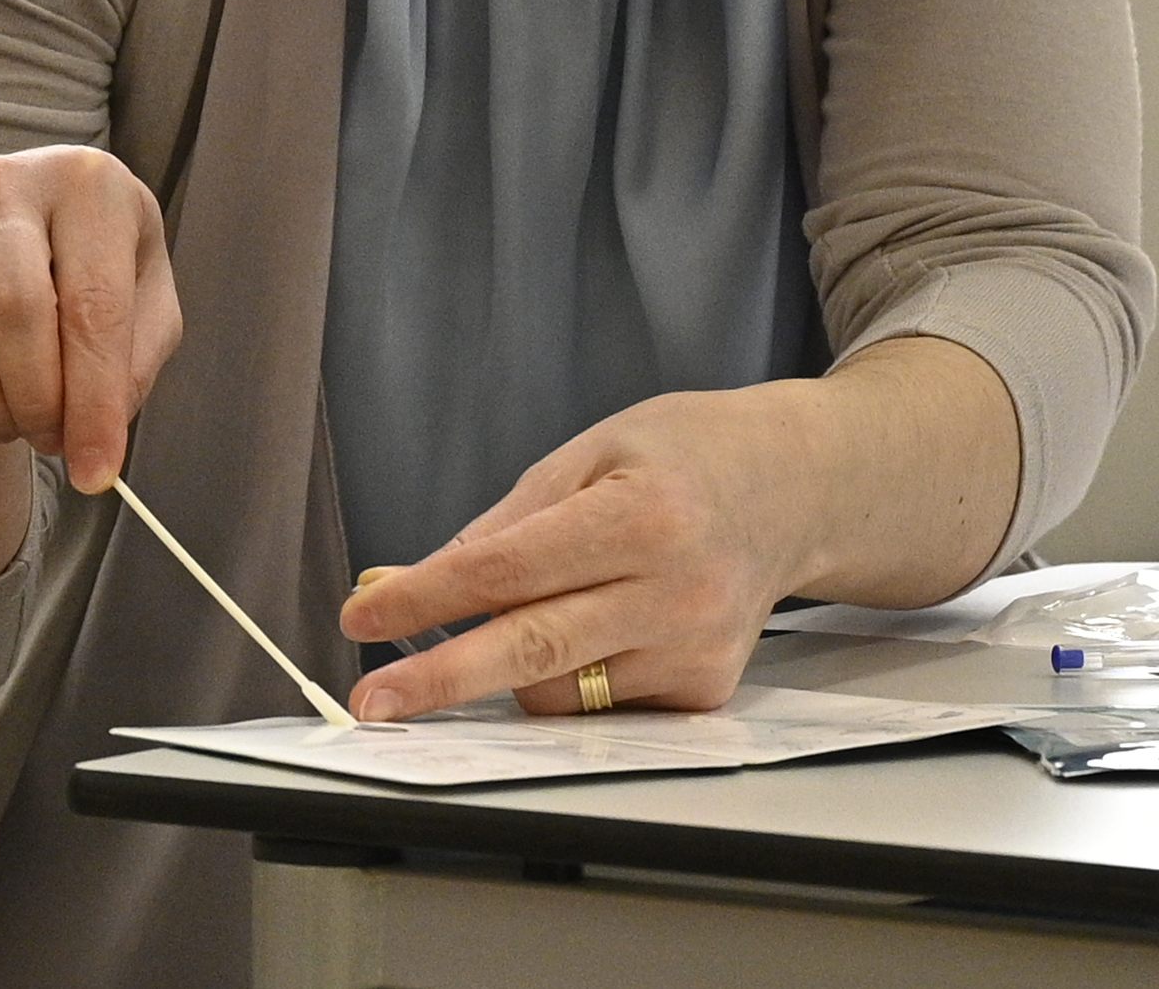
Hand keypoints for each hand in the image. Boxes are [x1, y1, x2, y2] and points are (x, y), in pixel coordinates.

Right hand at [0, 145, 180, 493]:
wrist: (28, 227)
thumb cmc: (98, 263)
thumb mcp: (146, 298)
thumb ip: (134, 362)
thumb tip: (96, 441)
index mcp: (86, 183)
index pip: (92, 304)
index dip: (94, 399)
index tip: (97, 471)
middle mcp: (5, 184)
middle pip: (13, 310)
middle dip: (37, 400)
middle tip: (56, 441)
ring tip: (21, 421)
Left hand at [335, 383, 828, 721]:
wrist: (795, 487)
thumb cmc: (681, 456)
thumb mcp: (588, 453)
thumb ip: (503, 524)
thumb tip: (410, 581)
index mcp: (641, 516)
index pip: (509, 569)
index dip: (426, 597)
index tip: (363, 615)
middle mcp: (675, 593)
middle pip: (533, 649)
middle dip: (442, 678)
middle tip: (372, 699)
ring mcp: (695, 651)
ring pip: (559, 691)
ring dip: (511, 666)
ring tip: (539, 605)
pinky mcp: (704, 690)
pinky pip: (599, 705)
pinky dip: (569, 675)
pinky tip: (600, 623)